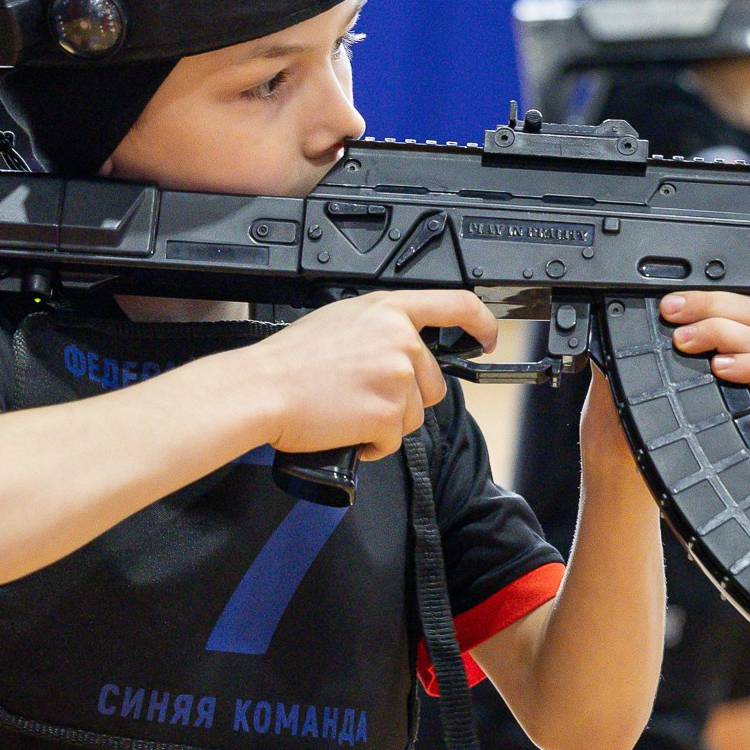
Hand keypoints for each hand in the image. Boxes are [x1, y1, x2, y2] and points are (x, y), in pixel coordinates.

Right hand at [239, 290, 495, 461]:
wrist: (262, 389)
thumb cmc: (290, 360)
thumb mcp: (342, 319)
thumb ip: (383, 326)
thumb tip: (408, 343)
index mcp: (389, 310)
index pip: (458, 305)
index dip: (481, 324)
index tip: (487, 338)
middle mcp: (400, 339)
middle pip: (433, 381)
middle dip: (406, 397)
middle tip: (362, 394)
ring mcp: (398, 376)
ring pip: (415, 415)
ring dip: (386, 421)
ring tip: (347, 408)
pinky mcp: (390, 414)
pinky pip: (394, 440)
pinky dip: (372, 443)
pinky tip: (345, 427)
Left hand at [578, 290, 749, 475]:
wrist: (625, 464)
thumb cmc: (625, 419)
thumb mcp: (620, 369)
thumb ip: (629, 338)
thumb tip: (624, 311)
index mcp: (706, 335)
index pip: (725, 297)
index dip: (704, 294)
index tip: (668, 304)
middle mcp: (733, 352)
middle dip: (714, 306)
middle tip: (675, 321)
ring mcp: (748, 379)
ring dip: (724, 333)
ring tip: (686, 346)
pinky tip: (721, 370)